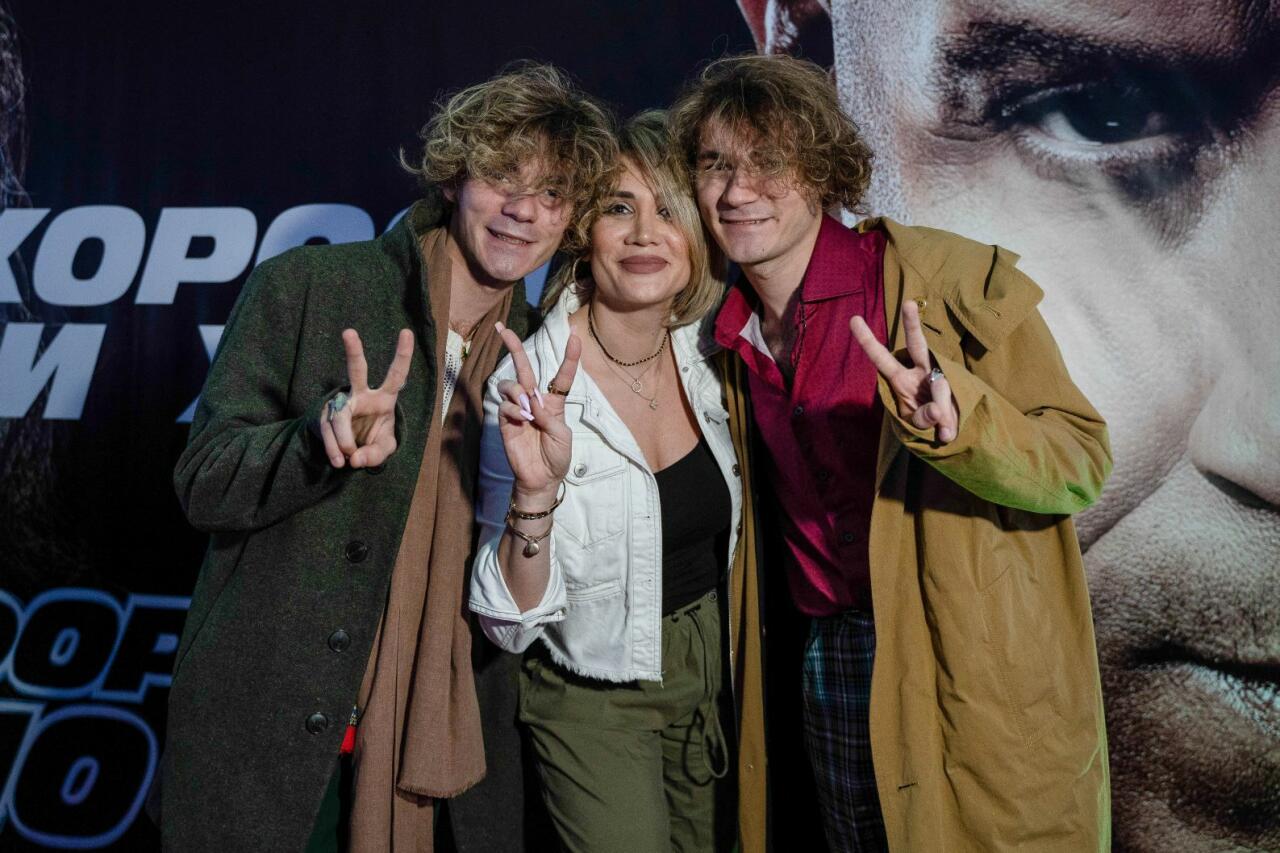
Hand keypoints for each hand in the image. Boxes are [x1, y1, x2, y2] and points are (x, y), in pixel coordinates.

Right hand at [320, 328, 413, 467]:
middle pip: (357, 371)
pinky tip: (338, 461)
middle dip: (353, 351)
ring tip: (346, 461)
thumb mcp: (383, 450)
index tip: (406, 332)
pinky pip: (328, 431)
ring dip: (343, 442)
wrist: (352, 450)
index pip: (396, 376)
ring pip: (339, 417)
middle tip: (349, 332)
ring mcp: (342, 403)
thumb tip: (355, 457)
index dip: (402, 355)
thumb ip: (376, 454)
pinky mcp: (326, 415)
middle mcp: (362, 395)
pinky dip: (333, 449)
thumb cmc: (374, 441)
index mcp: (385, 398)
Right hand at [494, 321, 580, 501]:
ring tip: (528, 409)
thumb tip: (530, 403)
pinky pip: (505, 404)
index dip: (569, 355)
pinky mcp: (505, 421)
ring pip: (510, 384)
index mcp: (554, 402)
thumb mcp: (563, 435)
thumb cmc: (557, 456)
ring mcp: (518, 409)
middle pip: (524, 367)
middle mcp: (534, 400)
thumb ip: (549, 416)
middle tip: (501, 328)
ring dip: (518, 391)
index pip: (561, 374)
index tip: (575, 334)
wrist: (541, 478)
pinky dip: (513, 409)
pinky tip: (522, 420)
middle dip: (513, 346)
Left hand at [850, 301, 958, 443]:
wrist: (948, 430)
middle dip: (912, 325)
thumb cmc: (923, 422)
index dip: (867, 341)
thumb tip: (938, 411)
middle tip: (908, 303)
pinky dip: (948, 424)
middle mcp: (920, 371)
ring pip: (940, 387)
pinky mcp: (958, 388)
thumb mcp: (915, 425)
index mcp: (900, 379)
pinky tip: (946, 433)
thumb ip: (922, 419)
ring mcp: (940, 377)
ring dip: (939, 411)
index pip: (881, 358)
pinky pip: (952, 404)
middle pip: (916, 345)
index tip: (853, 319)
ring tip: (939, 430)